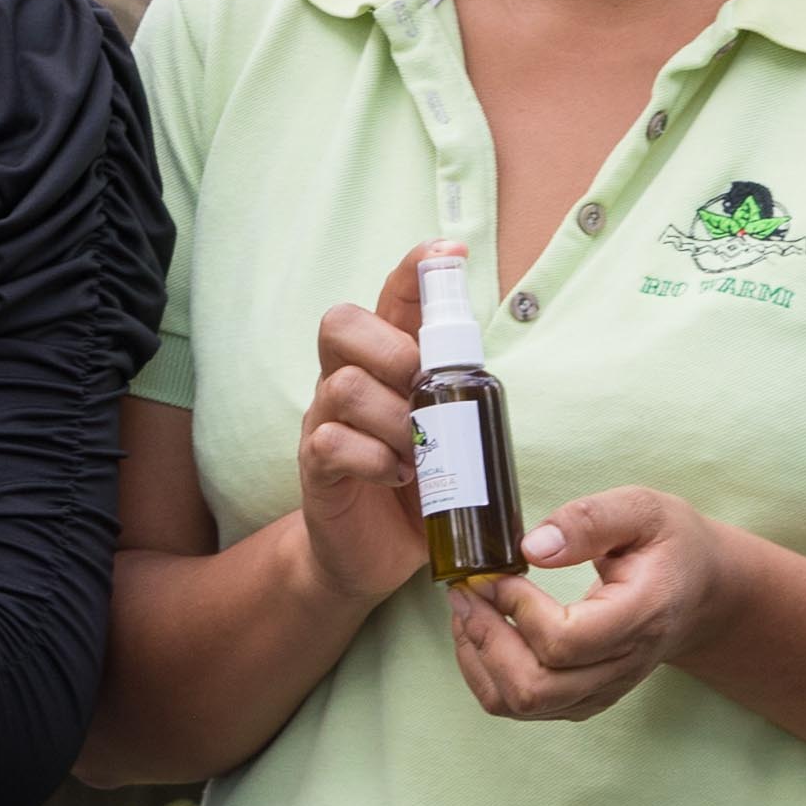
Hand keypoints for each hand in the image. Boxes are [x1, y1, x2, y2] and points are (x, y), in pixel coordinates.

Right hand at [298, 253, 439, 609]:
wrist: (369, 553)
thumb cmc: (417, 485)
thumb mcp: (449, 433)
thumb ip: (459, 395)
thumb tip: (490, 366)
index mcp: (383, 362)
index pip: (391, 296)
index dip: (416, 269)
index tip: (450, 252)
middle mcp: (345, 380)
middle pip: (340, 323)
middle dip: (390, 347)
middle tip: (422, 386)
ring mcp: (324, 421)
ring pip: (344, 386)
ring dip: (395, 419)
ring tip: (419, 454)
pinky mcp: (315, 466)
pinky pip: (333, 442)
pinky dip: (374, 459)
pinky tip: (396, 476)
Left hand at [452, 487, 746, 724]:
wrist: (699, 592)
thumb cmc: (670, 546)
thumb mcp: (643, 510)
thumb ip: (590, 521)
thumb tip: (533, 547)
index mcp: (641, 616)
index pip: (565, 642)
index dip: (517, 611)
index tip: (497, 574)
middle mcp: (622, 666)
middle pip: (535, 687)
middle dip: (485, 639)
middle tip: (465, 591)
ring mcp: (600, 690)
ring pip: (521, 704)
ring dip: (478, 657)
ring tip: (467, 609)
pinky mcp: (581, 698)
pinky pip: (519, 706)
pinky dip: (486, 672)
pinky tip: (481, 630)